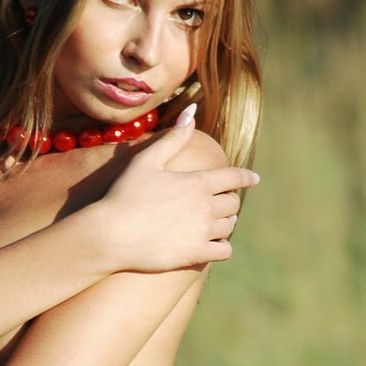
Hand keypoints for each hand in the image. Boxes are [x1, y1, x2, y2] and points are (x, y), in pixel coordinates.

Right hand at [101, 105, 259, 270]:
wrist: (111, 235)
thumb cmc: (124, 195)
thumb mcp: (146, 160)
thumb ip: (173, 137)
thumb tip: (192, 111)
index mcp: (197, 182)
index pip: (235, 177)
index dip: (246, 177)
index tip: (254, 179)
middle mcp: (206, 206)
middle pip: (233, 203)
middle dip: (228, 201)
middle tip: (220, 203)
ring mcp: (202, 232)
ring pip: (230, 226)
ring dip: (225, 223)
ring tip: (214, 223)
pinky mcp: (196, 254)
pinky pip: (225, 251)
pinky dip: (222, 247)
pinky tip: (213, 245)